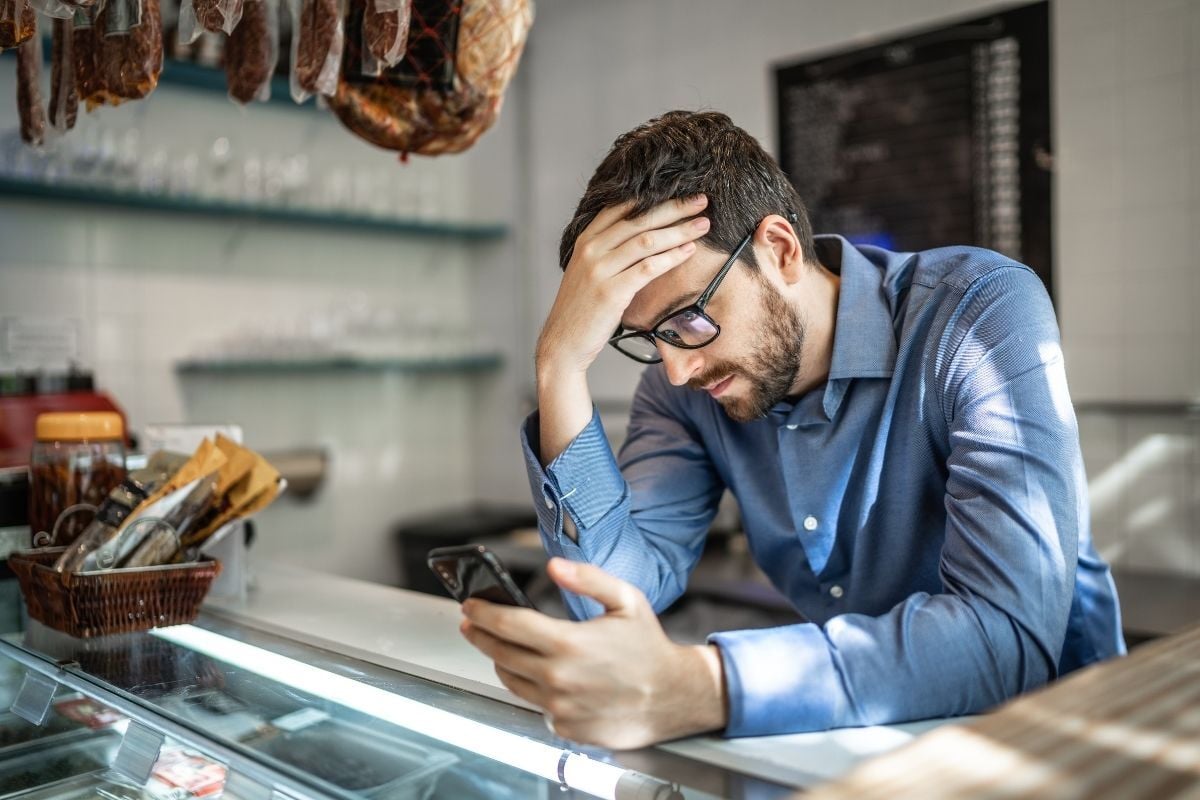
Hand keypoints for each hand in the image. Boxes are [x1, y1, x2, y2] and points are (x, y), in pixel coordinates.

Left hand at [460, 558, 727, 749]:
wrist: (673, 697)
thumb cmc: (649, 648)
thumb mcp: (626, 600)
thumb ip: (587, 579)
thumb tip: (554, 566)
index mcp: (569, 643)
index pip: (509, 625)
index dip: (484, 612)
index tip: (469, 605)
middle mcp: (558, 678)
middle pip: (500, 653)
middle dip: (481, 634)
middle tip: (472, 622)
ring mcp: (559, 707)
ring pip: (512, 680)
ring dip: (501, 661)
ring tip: (501, 646)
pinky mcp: (564, 727)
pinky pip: (534, 704)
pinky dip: (532, 687)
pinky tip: (541, 674)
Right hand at [536, 195, 710, 376]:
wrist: (563, 343)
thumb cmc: (582, 310)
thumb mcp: (587, 271)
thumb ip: (607, 250)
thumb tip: (642, 235)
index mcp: (585, 240)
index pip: (622, 207)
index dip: (654, 196)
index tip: (681, 191)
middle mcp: (590, 249)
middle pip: (639, 219)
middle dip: (674, 207)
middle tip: (701, 201)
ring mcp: (599, 270)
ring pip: (647, 240)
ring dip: (679, 230)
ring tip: (703, 224)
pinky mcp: (610, 292)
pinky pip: (648, 268)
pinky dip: (672, 257)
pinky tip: (689, 251)